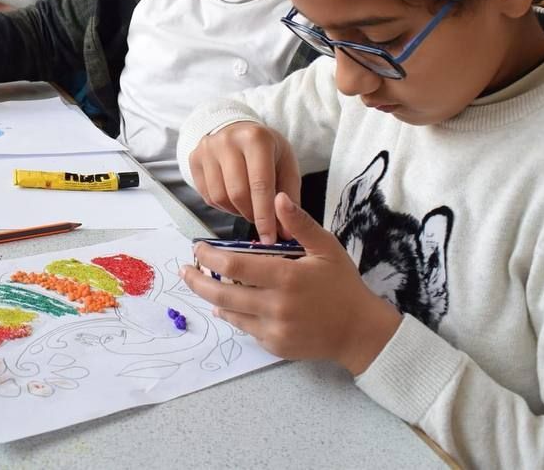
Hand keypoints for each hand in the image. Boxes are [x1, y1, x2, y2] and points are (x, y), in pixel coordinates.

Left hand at [181, 193, 401, 371]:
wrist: (359, 331)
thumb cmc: (342, 285)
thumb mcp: (326, 248)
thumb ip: (299, 224)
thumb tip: (277, 197)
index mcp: (286, 277)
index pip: (234, 264)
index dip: (209, 256)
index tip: (197, 248)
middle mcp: (275, 305)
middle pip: (222, 292)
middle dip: (197, 281)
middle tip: (184, 270)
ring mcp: (273, 329)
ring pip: (230, 313)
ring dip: (211, 298)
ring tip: (199, 284)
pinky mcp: (274, 346)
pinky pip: (244, 329)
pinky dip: (231, 315)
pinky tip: (225, 306)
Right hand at [188, 122, 300, 243]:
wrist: (238, 130)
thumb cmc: (266, 149)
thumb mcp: (287, 164)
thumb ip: (289, 197)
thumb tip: (285, 232)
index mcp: (256, 138)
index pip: (260, 185)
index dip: (265, 216)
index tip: (270, 238)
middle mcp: (228, 140)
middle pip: (237, 193)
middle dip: (252, 215)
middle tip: (261, 223)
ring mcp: (207, 149)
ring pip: (220, 197)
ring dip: (237, 212)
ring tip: (248, 207)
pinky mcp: (194, 158)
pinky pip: (207, 196)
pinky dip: (223, 206)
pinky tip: (234, 200)